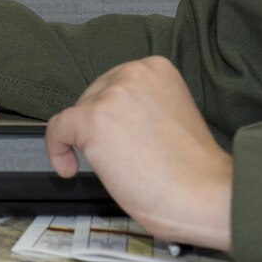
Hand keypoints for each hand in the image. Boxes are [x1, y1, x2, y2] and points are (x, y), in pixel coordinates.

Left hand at [45, 56, 233, 250]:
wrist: (204, 193)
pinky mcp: (93, 119)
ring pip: (78, 114)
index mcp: (157, 68)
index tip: (118, 136)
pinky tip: (68, 167)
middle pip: (94, 96)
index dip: (112, 114)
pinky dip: (57, 149)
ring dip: (86, 141)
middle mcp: (133, 72)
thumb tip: (114, 122)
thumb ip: (142, 108)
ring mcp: (112, 95)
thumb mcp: (171, 115)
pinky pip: (58, 129)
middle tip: (117, 158)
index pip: (116, 85)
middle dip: (99, 126)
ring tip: (111, 168)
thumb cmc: (195, 170)